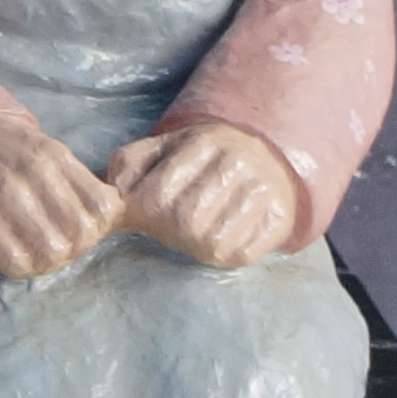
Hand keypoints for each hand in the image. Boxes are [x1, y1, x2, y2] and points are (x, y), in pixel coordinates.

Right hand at [0, 117, 118, 277]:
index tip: (75, 228)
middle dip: (71, 248)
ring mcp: (3, 196)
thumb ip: (72, 181)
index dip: (95, 228)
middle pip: (82, 237)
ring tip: (27, 249)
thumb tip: (110, 217)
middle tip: (49, 243)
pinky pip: (18, 262)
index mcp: (55, 157)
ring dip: (43, 260)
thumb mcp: (41, 153)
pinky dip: (17, 265)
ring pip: (53, 253)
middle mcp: (34, 174)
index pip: (105, 210)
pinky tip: (5, 253)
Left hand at [103, 124, 302, 270]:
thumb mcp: (161, 149)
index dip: (142, 214)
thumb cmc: (201, 161)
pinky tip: (224, 234)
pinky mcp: (280, 219)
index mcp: (202, 142)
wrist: (268, 157)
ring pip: (213, 243)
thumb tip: (117, 195)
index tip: (142, 213)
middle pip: (186, 222)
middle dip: (170, 231)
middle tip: (172, 225)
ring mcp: (263, 191)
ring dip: (197, 246)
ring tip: (198, 230)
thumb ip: (129, 165)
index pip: (158, 196)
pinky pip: (240, 255)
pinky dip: (226, 254)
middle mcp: (238, 162)